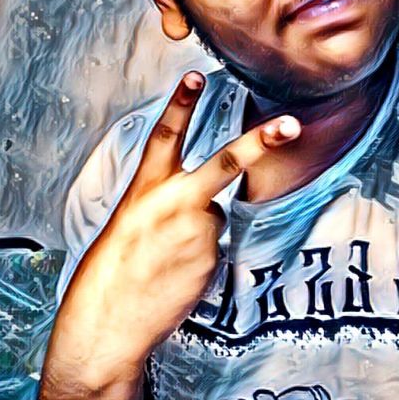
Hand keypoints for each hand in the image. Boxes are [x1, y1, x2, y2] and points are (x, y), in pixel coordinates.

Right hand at [40, 72, 300, 399]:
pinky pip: (215, 247)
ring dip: (199, 232)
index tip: (196, 74)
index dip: (180, 102)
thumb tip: (208, 204)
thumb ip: (164, 197)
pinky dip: (201, 256)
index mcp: (144, 189)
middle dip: (261, 141)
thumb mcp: (130, 219)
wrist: (106, 325)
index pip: (165, 136)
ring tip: (166, 258)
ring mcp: (195, 232)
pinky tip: (176, 274)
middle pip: (226, 163)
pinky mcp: (210, 259)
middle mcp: (173, 203)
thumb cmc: (113, 269)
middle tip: (292, 124)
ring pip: (215, 216)